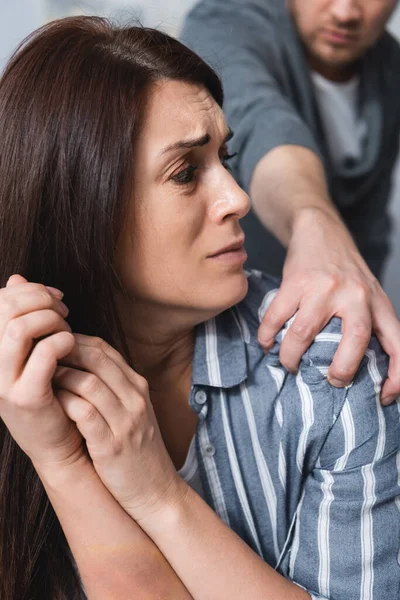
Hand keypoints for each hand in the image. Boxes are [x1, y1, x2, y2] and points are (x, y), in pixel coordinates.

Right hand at [0, 274, 84, 471]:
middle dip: (42, 301)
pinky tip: (71, 346)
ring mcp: (1, 382)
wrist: (56, 441)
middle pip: (6, 308)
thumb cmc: (47, 389)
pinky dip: (62, 342)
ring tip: (67, 331)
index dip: (29, 289)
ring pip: (19, 328)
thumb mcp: (30, 349)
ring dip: (51, 321)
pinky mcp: (25, 396)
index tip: (55, 297)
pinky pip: (44, 354)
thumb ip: (21, 314)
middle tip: (64, 313)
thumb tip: (16, 278)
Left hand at [53, 334, 186, 521]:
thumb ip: (113, 387)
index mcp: (138, 387)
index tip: (52, 345)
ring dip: (60, 376)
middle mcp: (134, 398)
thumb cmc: (137, 450)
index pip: (104, 349)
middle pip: (96, 358)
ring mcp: (125, 421)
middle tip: (39, 355)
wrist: (156, 491)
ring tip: (41, 379)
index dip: (75, 341)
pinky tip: (51, 403)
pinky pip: (84, 413)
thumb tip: (79, 364)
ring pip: (89, 382)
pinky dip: (65, 403)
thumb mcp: (133, 411)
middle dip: (64, 351)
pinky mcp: (112, 445)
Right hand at [257, 208, 399, 404]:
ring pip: (304, 334)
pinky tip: (267, 343)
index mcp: (378, 303)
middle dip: (341, 370)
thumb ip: (369, 326)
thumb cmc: (346, 272)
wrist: (321, 232)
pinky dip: (268, 336)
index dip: (397, 377)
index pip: (398, 344)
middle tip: (331, 381)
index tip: (383, 397)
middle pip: (355, 341)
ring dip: (291, 357)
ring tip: (289, 364)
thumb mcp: (369, 296)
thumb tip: (361, 372)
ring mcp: (324, 288)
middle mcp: (355, 295)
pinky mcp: (296, 281)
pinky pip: (276, 318)